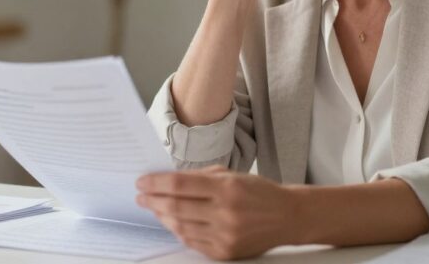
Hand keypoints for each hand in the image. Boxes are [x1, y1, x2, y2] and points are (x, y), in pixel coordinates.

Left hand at [136, 166, 302, 260]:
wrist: (288, 217)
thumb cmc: (259, 192)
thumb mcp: (233, 175)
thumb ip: (202, 177)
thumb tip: (169, 180)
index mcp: (227, 188)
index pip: (180, 184)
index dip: (156, 183)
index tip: (142, 182)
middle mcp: (225, 213)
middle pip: (176, 206)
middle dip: (153, 200)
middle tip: (141, 196)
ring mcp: (225, 235)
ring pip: (181, 227)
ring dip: (162, 217)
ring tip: (154, 208)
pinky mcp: (225, 252)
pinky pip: (192, 242)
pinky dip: (179, 231)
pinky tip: (172, 223)